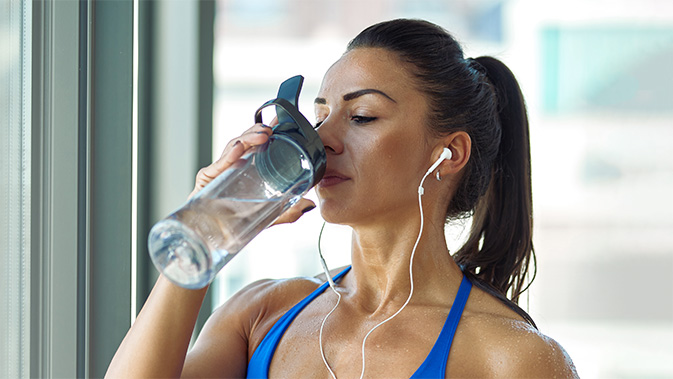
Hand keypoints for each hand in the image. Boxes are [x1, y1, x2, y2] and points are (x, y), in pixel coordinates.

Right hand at [189, 121, 315, 225]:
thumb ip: (288, 212)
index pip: (259, 146)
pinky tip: (239, 149)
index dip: (269, 133)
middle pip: (246, 143)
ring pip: (234, 148)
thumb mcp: (267, 218)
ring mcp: (220, 171)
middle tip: (272, 130)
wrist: (212, 241)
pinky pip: (218, 165)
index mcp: (248, 170)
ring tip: (262, 136)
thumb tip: (310, 205)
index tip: (282, 123)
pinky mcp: (206, 180)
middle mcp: (234, 167)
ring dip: (248, 139)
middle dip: (258, 133)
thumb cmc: (235, 226)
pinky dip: (228, 156)